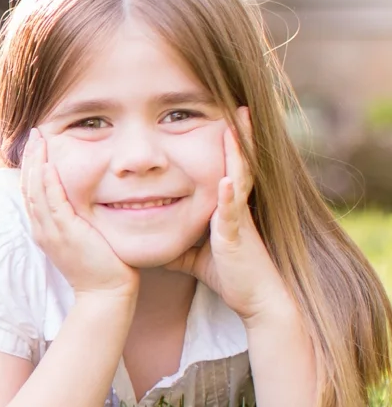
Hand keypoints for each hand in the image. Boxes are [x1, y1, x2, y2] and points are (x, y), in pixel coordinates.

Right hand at [21, 130, 136, 299]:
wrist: (105, 293)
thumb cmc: (102, 267)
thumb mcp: (85, 238)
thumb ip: (80, 219)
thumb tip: (88, 200)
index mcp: (45, 228)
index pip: (32, 191)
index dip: (32, 166)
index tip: (37, 146)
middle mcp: (42, 228)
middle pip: (27, 186)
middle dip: (29, 158)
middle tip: (34, 134)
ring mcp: (50, 230)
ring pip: (34, 190)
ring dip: (35, 162)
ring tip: (37, 139)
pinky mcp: (64, 232)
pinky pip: (50, 202)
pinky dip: (46, 182)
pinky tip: (46, 164)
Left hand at [169, 111, 291, 322]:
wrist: (256, 300)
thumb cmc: (229, 275)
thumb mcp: (193, 256)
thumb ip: (176, 244)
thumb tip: (151, 242)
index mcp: (225, 207)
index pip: (223, 168)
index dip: (224, 145)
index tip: (220, 118)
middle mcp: (235, 207)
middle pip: (237, 164)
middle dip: (237, 136)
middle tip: (237, 106)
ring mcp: (239, 219)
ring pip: (239, 178)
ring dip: (238, 153)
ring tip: (237, 125)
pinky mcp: (237, 236)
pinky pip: (234, 212)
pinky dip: (229, 195)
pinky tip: (224, 180)